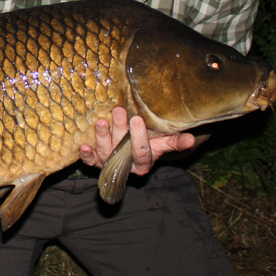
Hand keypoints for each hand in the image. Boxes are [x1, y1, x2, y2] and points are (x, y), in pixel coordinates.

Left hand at [79, 107, 198, 175]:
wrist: (132, 149)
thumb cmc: (149, 143)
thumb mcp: (162, 142)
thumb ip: (175, 141)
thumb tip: (193, 139)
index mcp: (143, 163)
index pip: (141, 152)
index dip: (139, 138)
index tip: (138, 120)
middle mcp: (125, 164)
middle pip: (121, 148)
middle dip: (120, 130)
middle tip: (119, 111)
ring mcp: (109, 162)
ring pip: (104, 152)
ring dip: (102, 137)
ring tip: (101, 122)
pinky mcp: (96, 161)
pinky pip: (90, 161)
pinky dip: (86, 155)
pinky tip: (83, 146)